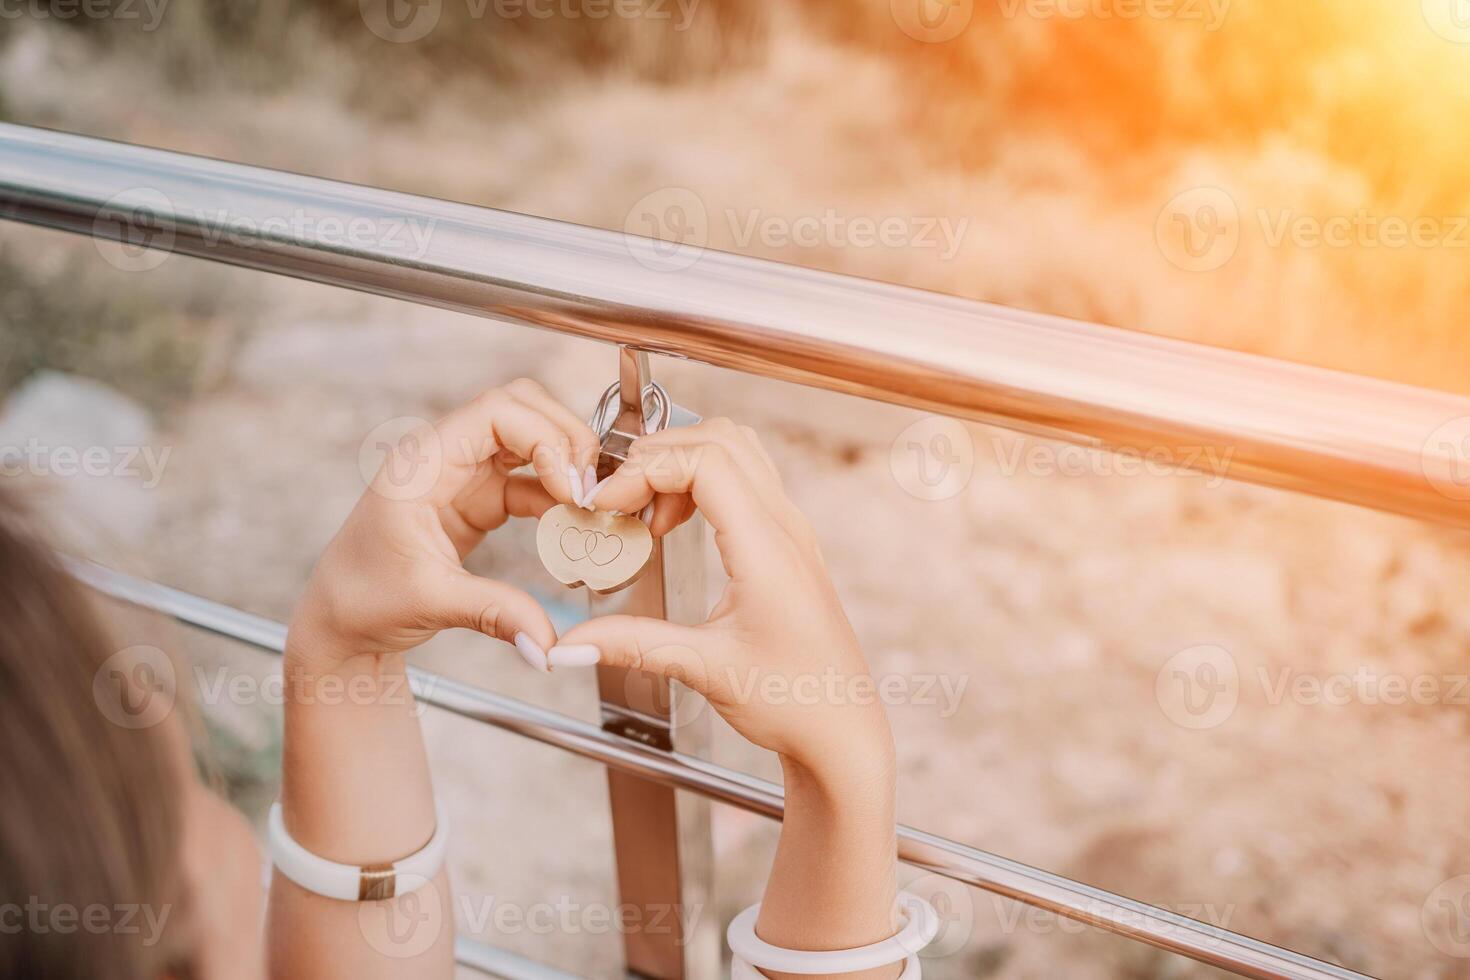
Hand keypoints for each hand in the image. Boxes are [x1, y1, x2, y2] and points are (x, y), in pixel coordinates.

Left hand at [289, 379, 600, 671]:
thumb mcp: (430, 603)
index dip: (545, 438)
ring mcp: (465, 473)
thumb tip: (549, 646)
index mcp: (423, 462)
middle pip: (522, 408)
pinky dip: (558, 493)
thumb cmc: (365, 600)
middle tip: (591, 490)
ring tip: (590, 504)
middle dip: (565, 440)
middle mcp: (446, 455)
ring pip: (532, 436)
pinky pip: (532, 479)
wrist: (342, 621)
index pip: (497, 411)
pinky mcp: (480, 498)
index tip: (571, 487)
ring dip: (567, 462)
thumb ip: (494, 614)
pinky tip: (575, 522)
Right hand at [552, 419, 894, 784]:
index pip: (706, 462)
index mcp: (768, 549)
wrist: (843, 730)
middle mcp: (785, 528)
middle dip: (657, 456)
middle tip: (617, 500)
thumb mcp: (704, 669)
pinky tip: (672, 527)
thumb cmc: (794, 701)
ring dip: (681, 464)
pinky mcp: (787, 542)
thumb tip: (567, 643)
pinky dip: (700, 483)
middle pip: (719, 440)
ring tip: (643, 512)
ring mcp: (791, 531)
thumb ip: (631, 646)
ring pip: (736, 451)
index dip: (647, 470)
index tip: (608, 504)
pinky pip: (745, 480)